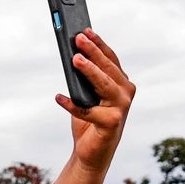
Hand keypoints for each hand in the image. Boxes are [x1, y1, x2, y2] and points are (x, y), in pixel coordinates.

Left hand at [49, 29, 134, 183]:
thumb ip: (83, 79)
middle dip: (93, 52)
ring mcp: (121, 108)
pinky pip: (89, 111)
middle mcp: (125, 93)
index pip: (111, 59)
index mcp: (121, 83)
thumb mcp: (86, 95)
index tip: (85, 31)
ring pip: (104, 84)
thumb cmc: (89, 121)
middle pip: (108, 68)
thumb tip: (72, 57)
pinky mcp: (111, 123)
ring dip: (89, 71)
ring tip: (75, 60)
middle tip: (78, 39)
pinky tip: (59, 97)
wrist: (91, 153)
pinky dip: (72, 105)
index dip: (99, 44)